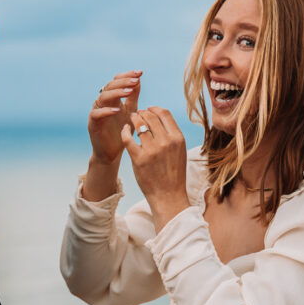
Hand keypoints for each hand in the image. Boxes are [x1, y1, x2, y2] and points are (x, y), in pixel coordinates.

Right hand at [88, 70, 140, 164]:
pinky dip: (106, 111)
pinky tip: (117, 110)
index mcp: (112, 97)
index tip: (140, 73)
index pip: (117, 81)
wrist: (113, 151)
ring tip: (129, 92)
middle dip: (124, 82)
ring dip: (116, 93)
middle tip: (136, 81)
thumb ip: (133, 96)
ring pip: (103, 97)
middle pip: (110, 85)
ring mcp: (96, 111)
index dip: (127, 75)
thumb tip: (138, 78)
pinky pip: (97, 114)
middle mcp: (102, 102)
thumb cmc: (122, 130)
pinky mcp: (92, 123)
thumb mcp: (131, 111)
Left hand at [121, 106, 189, 231]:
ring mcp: (152, 150)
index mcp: (178, 139)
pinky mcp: (139, 159)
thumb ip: (171, 135)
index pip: (165, 113)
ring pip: (139, 124)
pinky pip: (128, 138)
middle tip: (137, 114)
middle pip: (151, 116)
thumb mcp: (179, 152)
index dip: (154, 108)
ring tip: (131, 120)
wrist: (168, 196)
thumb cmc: (173, 174)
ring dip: (133, 119)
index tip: (149, 109)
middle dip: (142, 112)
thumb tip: (158, 117)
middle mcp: (166, 142)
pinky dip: (125, 131)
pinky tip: (125, 130)